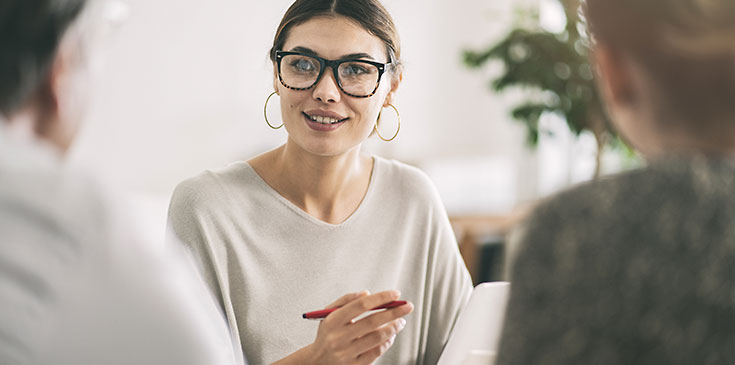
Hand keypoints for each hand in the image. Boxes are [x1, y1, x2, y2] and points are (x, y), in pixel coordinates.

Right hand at [272, 290, 413, 364]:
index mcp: (333, 320)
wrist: (316, 361)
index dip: (381, 298)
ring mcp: (346, 353)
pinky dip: (386, 343)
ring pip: (377, 338)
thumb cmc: (327, 333)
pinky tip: (391, 336)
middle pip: (372, 322)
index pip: (361, 305)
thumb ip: (346, 300)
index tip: (396, 294)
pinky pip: (376, 353)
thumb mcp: (330, 313)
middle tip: (407, 306)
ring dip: (393, 328)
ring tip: (401, 322)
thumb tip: (367, 293)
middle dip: (394, 312)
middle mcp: (339, 337)